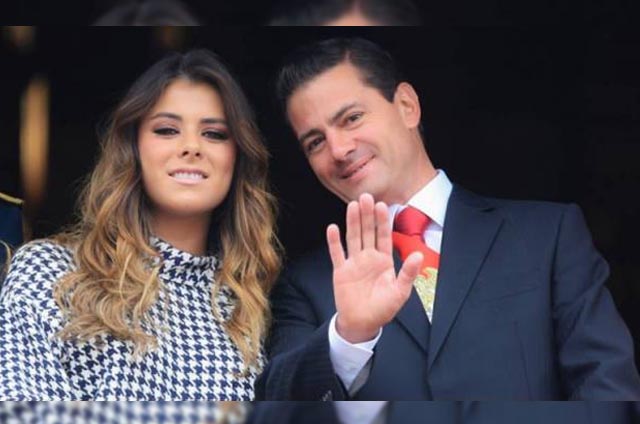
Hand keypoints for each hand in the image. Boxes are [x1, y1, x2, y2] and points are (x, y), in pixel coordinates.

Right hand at [327, 193, 422, 343]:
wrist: (362, 323)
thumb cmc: (383, 309)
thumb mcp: (400, 292)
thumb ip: (408, 273)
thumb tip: (418, 255)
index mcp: (384, 261)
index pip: (383, 236)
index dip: (382, 221)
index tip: (382, 205)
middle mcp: (368, 258)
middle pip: (367, 232)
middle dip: (367, 215)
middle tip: (365, 196)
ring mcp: (354, 263)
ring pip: (353, 238)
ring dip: (352, 222)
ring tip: (352, 205)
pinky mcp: (341, 271)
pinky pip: (337, 253)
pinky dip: (334, 241)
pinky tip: (332, 228)